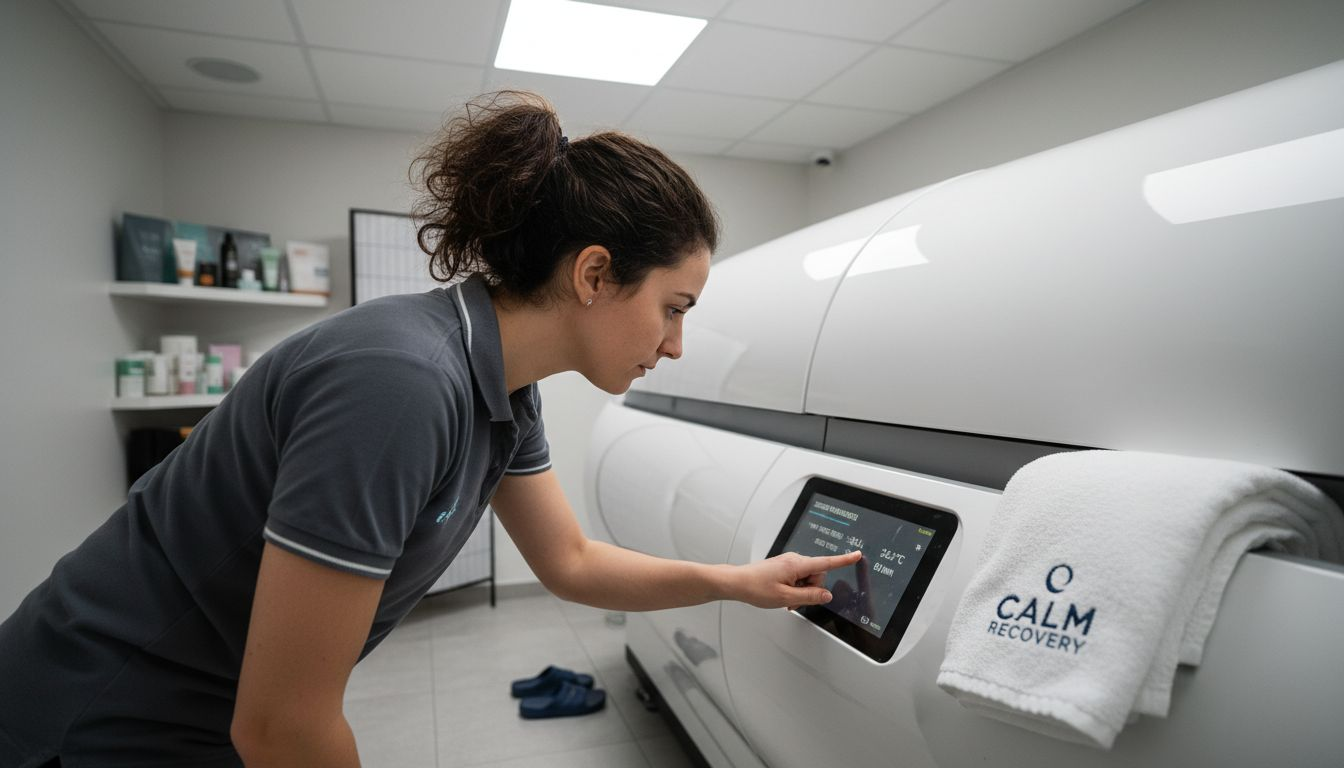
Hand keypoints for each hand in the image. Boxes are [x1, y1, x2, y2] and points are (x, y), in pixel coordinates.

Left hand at [730, 550, 863, 609]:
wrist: (737, 582)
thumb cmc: (756, 588)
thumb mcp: (785, 598)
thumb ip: (809, 597)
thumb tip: (826, 595)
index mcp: (797, 564)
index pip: (826, 562)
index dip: (843, 560)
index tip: (857, 555)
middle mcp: (795, 560)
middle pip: (817, 575)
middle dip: (811, 590)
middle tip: (794, 601)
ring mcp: (789, 563)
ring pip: (808, 579)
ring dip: (802, 591)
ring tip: (786, 600)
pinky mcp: (785, 567)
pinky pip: (799, 578)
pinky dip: (796, 588)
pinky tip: (784, 595)